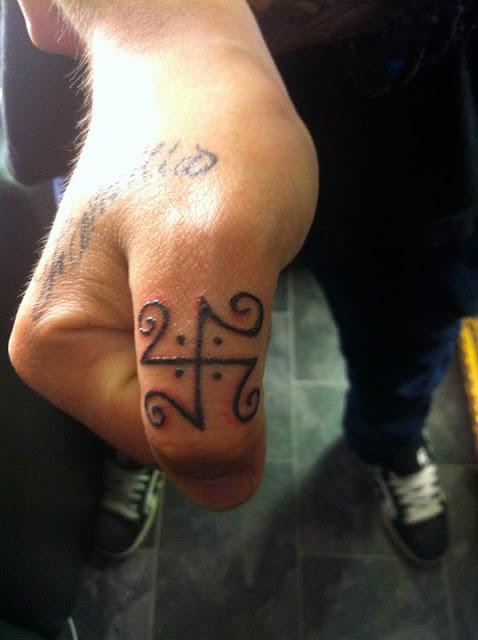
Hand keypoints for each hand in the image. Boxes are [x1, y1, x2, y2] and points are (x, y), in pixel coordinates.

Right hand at [10, 0, 317, 509]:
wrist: (198, 75)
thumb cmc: (205, 142)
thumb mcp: (215, 253)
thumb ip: (206, 373)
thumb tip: (220, 488)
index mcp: (58, 352)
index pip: (164, 438)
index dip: (224, 391)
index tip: (233, 300)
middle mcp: (72, 355)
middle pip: (179, 419)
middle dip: (225, 361)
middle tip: (225, 271)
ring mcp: (110, 338)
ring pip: (198, 392)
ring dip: (232, 342)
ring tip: (221, 264)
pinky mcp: (146, 318)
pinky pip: (205, 360)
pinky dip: (232, 332)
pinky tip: (221, 274)